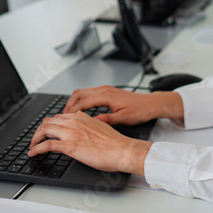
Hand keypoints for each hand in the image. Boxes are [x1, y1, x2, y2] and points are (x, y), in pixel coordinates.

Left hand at [27, 112, 151, 174]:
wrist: (123, 151)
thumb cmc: (116, 144)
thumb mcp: (99, 128)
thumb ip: (87, 127)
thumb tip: (81, 133)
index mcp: (81, 117)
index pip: (58, 117)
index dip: (49, 125)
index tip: (46, 132)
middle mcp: (74, 121)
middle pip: (48, 121)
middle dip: (39, 131)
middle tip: (36, 140)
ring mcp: (71, 133)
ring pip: (44, 130)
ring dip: (35, 139)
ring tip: (32, 147)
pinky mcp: (70, 146)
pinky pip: (47, 145)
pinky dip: (36, 149)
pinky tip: (33, 153)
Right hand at [63, 85, 183, 124]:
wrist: (150, 103)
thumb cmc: (140, 110)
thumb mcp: (123, 119)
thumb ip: (106, 120)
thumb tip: (92, 122)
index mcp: (106, 96)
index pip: (82, 102)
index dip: (72, 111)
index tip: (64, 119)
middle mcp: (103, 90)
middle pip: (78, 94)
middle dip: (68, 104)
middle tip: (62, 117)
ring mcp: (105, 89)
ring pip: (82, 92)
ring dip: (74, 102)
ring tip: (68, 114)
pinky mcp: (107, 92)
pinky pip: (89, 93)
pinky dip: (81, 101)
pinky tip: (80, 110)